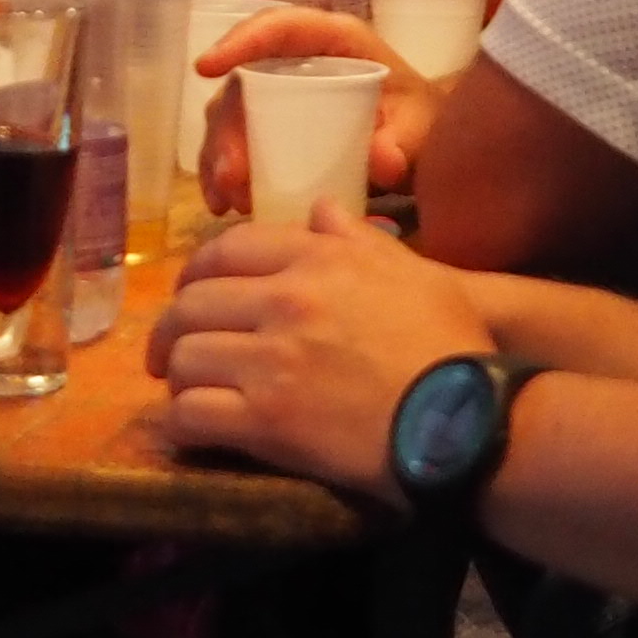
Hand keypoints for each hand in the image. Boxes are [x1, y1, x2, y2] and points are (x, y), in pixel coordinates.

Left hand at [151, 208, 499, 497]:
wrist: (466, 420)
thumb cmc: (449, 344)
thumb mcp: (412, 272)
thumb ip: (356, 238)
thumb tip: (320, 209)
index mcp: (317, 260)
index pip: (227, 249)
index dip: (196, 272)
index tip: (191, 293)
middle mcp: (284, 301)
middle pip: (192, 303)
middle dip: (172, 329)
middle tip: (172, 352)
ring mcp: (270, 361)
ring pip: (183, 357)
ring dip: (177, 377)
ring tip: (187, 391)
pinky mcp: (265, 421)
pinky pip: (191, 414)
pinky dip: (182, 422)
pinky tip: (193, 428)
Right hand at [189, 4, 443, 208]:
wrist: (423, 140)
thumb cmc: (419, 117)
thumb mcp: (420, 127)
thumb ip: (405, 142)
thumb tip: (383, 161)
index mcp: (334, 41)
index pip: (280, 27)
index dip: (240, 41)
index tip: (206, 68)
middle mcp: (296, 60)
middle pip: (245, 81)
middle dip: (226, 127)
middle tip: (229, 175)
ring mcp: (278, 92)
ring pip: (229, 113)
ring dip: (218, 155)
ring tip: (225, 199)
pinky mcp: (270, 125)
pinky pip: (234, 143)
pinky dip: (222, 172)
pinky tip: (223, 204)